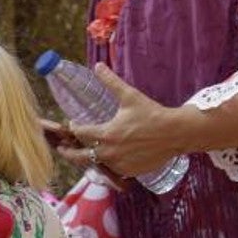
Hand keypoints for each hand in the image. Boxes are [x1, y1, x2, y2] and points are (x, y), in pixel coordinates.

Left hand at [63, 64, 186, 177]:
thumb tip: (98, 66)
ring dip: (90, 157)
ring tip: (84, 152)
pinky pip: (113, 170)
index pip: (81, 133)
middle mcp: (110, 153)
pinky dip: (108, 164)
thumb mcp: (129, 96)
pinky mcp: (130, 171)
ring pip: (97, 163)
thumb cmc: (152, 114)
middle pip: (80, 156)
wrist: (176, 133)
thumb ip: (111, 82)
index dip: (74, 127)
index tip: (73, 124)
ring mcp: (120, 164)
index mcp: (107, 134)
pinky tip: (107, 158)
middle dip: (69, 152)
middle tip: (61, 149)